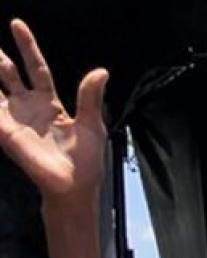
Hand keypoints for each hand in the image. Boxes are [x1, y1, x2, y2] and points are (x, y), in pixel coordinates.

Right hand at [0, 20, 107, 201]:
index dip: (27, 47)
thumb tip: (101, 72)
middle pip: (9, 73)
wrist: (74, 188)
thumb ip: (90, 97)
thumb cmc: (86, 162)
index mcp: (50, 103)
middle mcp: (29, 107)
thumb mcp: (92, 125)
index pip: (35, 67)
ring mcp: (16, 118)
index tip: (17, 25)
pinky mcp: (6, 130)